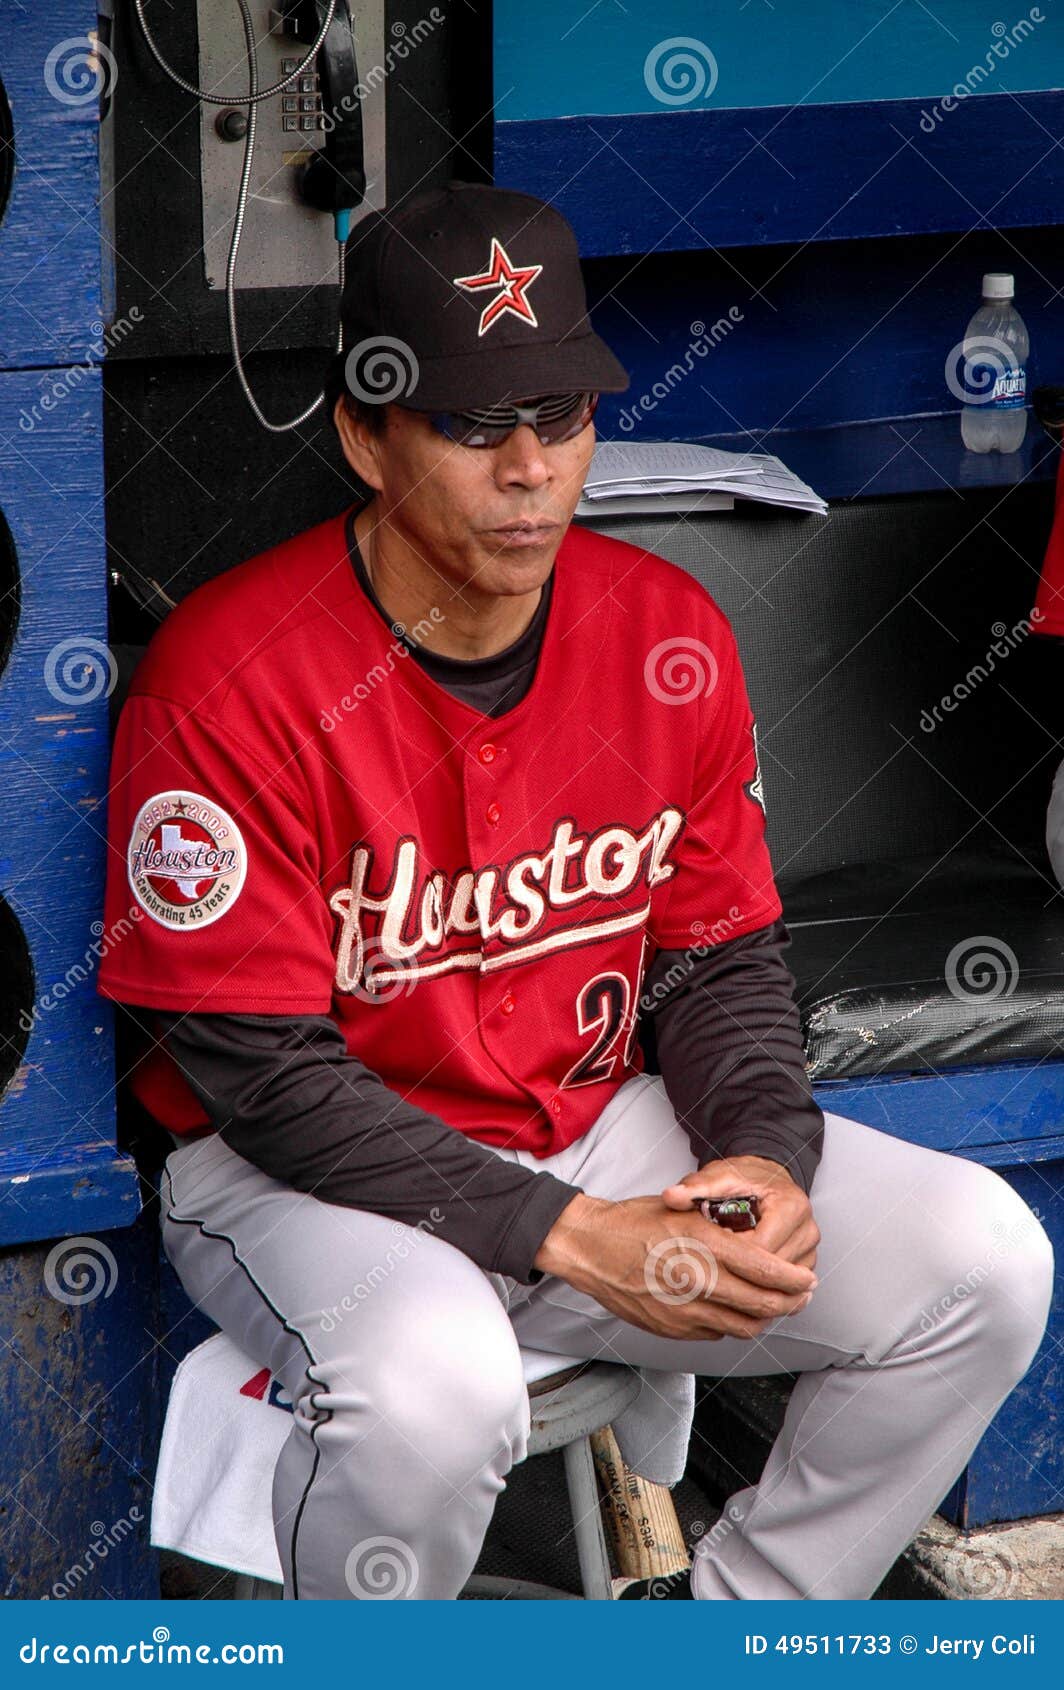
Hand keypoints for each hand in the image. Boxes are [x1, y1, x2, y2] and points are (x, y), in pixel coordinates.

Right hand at [533, 1191, 816, 1342]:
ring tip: (775, 1307)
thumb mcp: (683, 1212)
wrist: (589, 1248)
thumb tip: (760, 1253)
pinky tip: (735, 1311)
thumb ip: (722, 1235)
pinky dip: (733, 1324)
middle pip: (762, 1304)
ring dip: (765, 1318)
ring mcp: (684, 1310)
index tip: (807, 1279)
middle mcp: (697, 1281)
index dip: (794, 1279)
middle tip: (803, 1297)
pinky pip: (716, 1332)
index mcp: (703, 1245)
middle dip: (790, 1302)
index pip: (765, 1270)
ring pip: (743, 1325)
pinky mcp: (672, 1328)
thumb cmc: (634, 1222)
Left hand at [662, 1155, 819, 1273]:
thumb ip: (696, 1187)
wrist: (766, 1179)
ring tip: (725, 1273)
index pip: (762, 1246)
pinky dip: (761, 1287)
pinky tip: (739, 1281)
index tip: (709, 1251)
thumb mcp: (720, 1177)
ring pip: (780, 1284)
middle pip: (773, 1269)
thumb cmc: (744, 1179)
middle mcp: (807, 1229)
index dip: (731, 1253)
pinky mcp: (805, 1263)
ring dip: (752, 1283)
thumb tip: (671, 1196)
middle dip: (741, 1271)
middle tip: (712, 1268)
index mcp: (791, 1206)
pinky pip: (784, 1287)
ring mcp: (809, 1250)